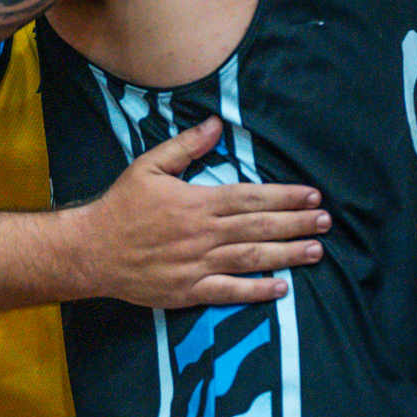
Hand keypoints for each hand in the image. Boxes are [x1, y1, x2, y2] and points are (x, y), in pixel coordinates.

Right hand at [72, 116, 325, 308]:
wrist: (91, 250)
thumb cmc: (121, 206)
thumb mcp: (149, 166)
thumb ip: (186, 146)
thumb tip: (217, 124)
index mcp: (198, 202)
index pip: (251, 197)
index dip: (285, 197)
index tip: (312, 196)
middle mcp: (203, 234)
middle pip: (259, 227)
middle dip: (296, 224)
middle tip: (325, 222)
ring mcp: (197, 264)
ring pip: (251, 258)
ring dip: (286, 254)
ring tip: (315, 252)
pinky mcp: (188, 291)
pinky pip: (229, 292)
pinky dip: (256, 290)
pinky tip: (281, 288)